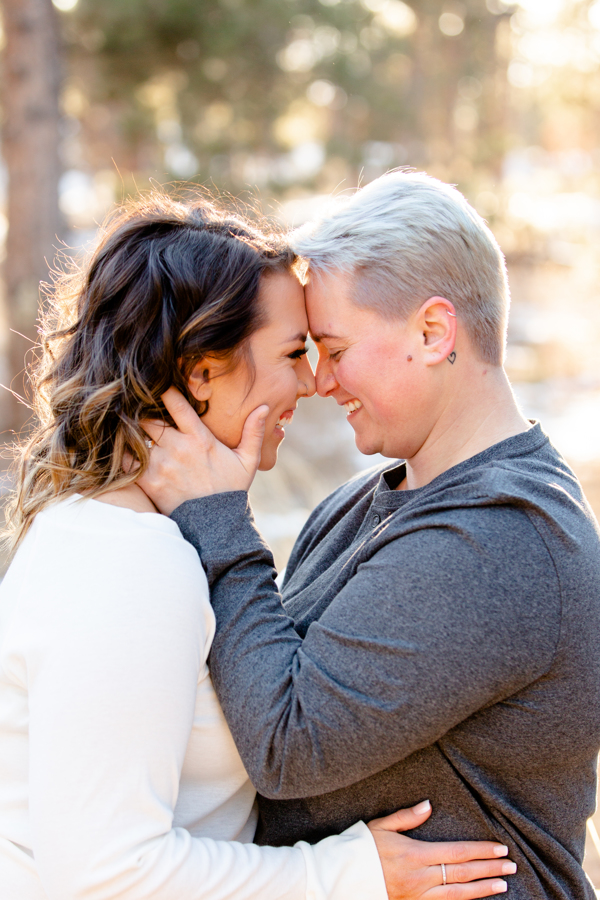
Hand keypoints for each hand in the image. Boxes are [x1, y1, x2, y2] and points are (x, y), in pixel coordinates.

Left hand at [137, 387, 268, 514]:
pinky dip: (123, 455)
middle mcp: (178, 448)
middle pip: (149, 418)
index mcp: (199, 438)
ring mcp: (161, 465)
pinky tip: (124, 451)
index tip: (161, 389)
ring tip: (129, 431)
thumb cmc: (231, 490)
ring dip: (132, 433)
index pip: (176, 404)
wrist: (216, 526)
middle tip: (141, 413)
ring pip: (135, 437)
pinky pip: (127, 461)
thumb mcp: (248, 461)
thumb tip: (265, 408)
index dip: (165, 392)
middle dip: (144, 415)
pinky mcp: (149, 481)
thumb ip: (253, 432)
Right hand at [368, 802, 514, 899]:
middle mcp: (420, 878)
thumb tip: (428, 805)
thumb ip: (407, 817)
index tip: (501, 849)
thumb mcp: (381, 826)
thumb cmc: (360, 849)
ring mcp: (417, 896)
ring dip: (482, 889)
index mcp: (415, 854)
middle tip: (511, 867)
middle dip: (490, 870)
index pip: (458, 853)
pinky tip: (474, 898)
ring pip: (458, 895)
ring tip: (502, 885)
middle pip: (463, 874)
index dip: (482, 852)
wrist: (340, 879)